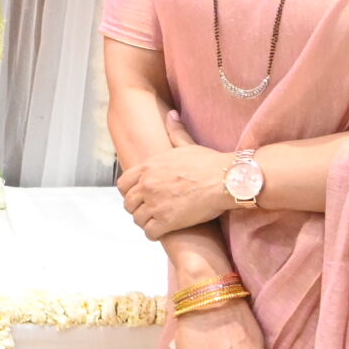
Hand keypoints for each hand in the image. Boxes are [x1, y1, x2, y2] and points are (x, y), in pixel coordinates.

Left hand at [116, 111, 232, 239]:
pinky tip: (164, 230)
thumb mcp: (187, 144)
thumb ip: (174, 131)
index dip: (129, 192)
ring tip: (157, 221)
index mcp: (148, 167)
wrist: (226, 180)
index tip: (140, 196)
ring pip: (137, 219)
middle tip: (150, 211)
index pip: (122, 184)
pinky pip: (149, 232)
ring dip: (146, 222)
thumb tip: (171, 115)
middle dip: (138, 208)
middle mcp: (147, 184)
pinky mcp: (166, 221)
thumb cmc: (210, 162)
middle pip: (128, 203)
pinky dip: (154, 233)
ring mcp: (155, 203)